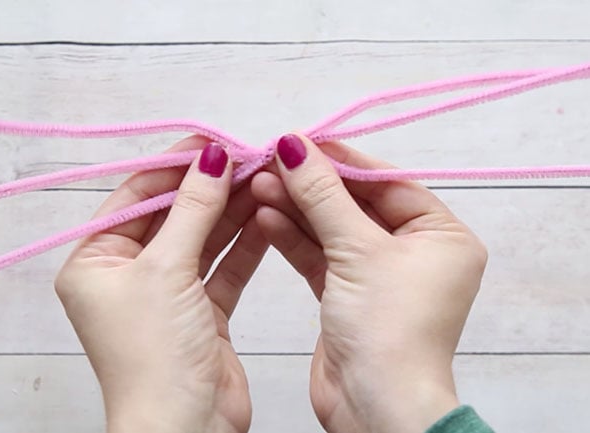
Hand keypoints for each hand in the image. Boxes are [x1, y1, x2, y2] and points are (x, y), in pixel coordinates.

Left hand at [55, 137, 267, 432]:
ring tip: (263, 179)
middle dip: (210, 187)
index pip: (136, 196)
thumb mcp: (167, 270)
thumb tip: (211, 157)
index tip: (212, 143)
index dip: (175, 167)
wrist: (187, 429)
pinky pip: (222, 267)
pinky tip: (266, 217)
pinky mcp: (200, 313)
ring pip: (202, 240)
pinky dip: (243, 244)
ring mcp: (166, 294)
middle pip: (173, 215)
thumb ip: (193, 209)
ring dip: (231, 211)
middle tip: (247, 158)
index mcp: (96, 262)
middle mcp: (127, 276)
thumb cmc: (155, 357)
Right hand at [251, 134, 486, 432]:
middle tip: (272, 161)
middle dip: (313, 186)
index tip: (302, 141)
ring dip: (297, 208)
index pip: (388, 182)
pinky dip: (295, 238)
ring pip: (334, 229)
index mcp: (442, 237)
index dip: (343, 160)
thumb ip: (323, 195)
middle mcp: (416, 253)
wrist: (374, 408)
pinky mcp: (350, 295)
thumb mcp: (357, 251)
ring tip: (259, 184)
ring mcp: (381, 275)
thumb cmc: (388, 332)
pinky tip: (266, 217)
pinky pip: (322, 256)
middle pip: (357, 204)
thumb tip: (296, 145)